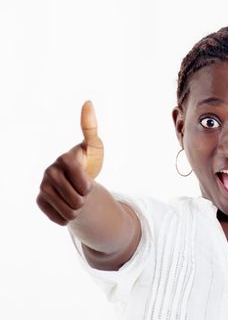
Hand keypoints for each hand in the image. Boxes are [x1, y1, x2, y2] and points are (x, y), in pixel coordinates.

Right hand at [36, 101, 104, 224]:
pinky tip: (68, 207)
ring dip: (78, 209)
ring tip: (78, 199)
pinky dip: (67, 217)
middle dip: (85, 198)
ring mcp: (43, 186)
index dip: (88, 184)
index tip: (90, 183)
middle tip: (83, 191)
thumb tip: (88, 102)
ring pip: (68, 209)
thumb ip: (90, 128)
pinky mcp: (40, 200)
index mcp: (64, 158)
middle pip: (75, 197)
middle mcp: (49, 171)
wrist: (80, 183)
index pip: (81, 178)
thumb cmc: (89, 162)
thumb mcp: (94, 146)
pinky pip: (58, 217)